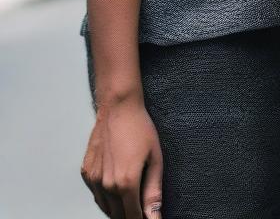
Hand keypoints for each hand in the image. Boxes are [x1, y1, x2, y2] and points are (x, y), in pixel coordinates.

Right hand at [81, 98, 162, 218]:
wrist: (118, 108)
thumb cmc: (140, 129)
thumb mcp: (155, 158)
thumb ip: (153, 191)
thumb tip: (154, 215)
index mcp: (126, 183)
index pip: (133, 216)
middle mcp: (106, 185)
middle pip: (117, 215)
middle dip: (130, 215)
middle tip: (141, 210)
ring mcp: (93, 179)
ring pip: (105, 207)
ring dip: (117, 209)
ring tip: (131, 202)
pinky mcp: (86, 172)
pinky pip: (96, 193)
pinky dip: (106, 197)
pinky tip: (116, 189)